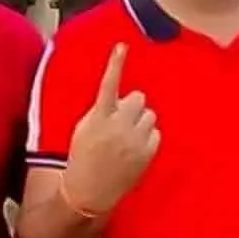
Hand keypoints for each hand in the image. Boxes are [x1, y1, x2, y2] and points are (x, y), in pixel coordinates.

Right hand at [63, 44, 159, 213]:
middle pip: (138, 98)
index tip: (122, 46)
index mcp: (98, 117)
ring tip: (126, 138)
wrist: (89, 191)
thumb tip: (124, 99)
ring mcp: (135, 139)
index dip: (115, 64)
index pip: (108, 84)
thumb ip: (103, 111)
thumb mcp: (84, 129)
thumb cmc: (82, 157)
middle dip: (132, 106)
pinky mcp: (147, 152)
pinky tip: (134, 149)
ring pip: (150, 115)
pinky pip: (156, 133)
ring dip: (140, 122)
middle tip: (121, 120)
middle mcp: (118, 125)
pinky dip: (147, 138)